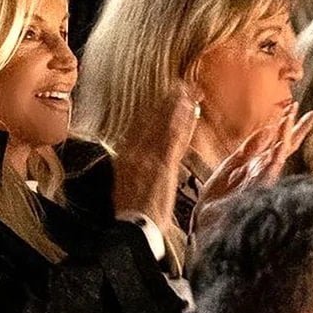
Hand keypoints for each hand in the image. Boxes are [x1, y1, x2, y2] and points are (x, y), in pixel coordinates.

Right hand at [112, 82, 199, 231]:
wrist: (134, 228)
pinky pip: (173, 138)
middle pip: (149, 121)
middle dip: (165, 102)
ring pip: (162, 126)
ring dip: (175, 106)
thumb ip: (133, 169)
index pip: (138, 127)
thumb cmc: (133, 214)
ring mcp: (148, 157)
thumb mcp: (125, 187)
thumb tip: (140, 159)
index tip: (162, 96)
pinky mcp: (162, 165)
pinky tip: (189, 109)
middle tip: (179, 83)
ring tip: (187, 90)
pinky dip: (181, 122)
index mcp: (124, 157)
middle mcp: (133, 153)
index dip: (151, 110)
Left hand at [196, 104, 312, 227]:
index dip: (289, 124)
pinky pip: (273, 160)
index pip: (279, 140)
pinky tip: (282, 130)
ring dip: (288, 130)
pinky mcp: (262, 181)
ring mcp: (265, 174)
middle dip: (301, 127)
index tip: (297, 108)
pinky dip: (279, 144)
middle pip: (289, 143)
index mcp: (259, 162)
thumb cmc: (220, 195)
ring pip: (283, 149)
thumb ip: (248, 148)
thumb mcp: (232, 165)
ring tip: (293, 112)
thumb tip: (266, 129)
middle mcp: (266, 168)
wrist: (209, 216)